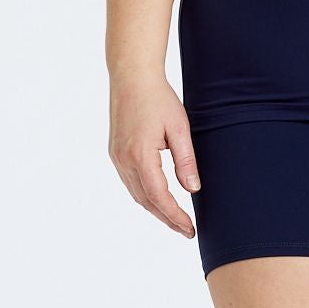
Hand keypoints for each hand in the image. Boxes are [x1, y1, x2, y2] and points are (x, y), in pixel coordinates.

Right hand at [108, 73, 199, 236]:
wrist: (132, 77)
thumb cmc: (159, 98)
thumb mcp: (179, 128)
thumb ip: (186, 160)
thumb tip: (193, 189)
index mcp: (140, 155)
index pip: (159, 197)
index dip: (175, 216)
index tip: (190, 228)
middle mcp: (124, 160)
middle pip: (146, 201)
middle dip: (167, 218)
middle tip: (187, 230)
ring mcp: (117, 157)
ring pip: (136, 194)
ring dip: (156, 209)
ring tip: (176, 219)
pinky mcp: (116, 152)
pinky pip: (131, 182)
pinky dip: (145, 195)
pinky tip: (158, 198)